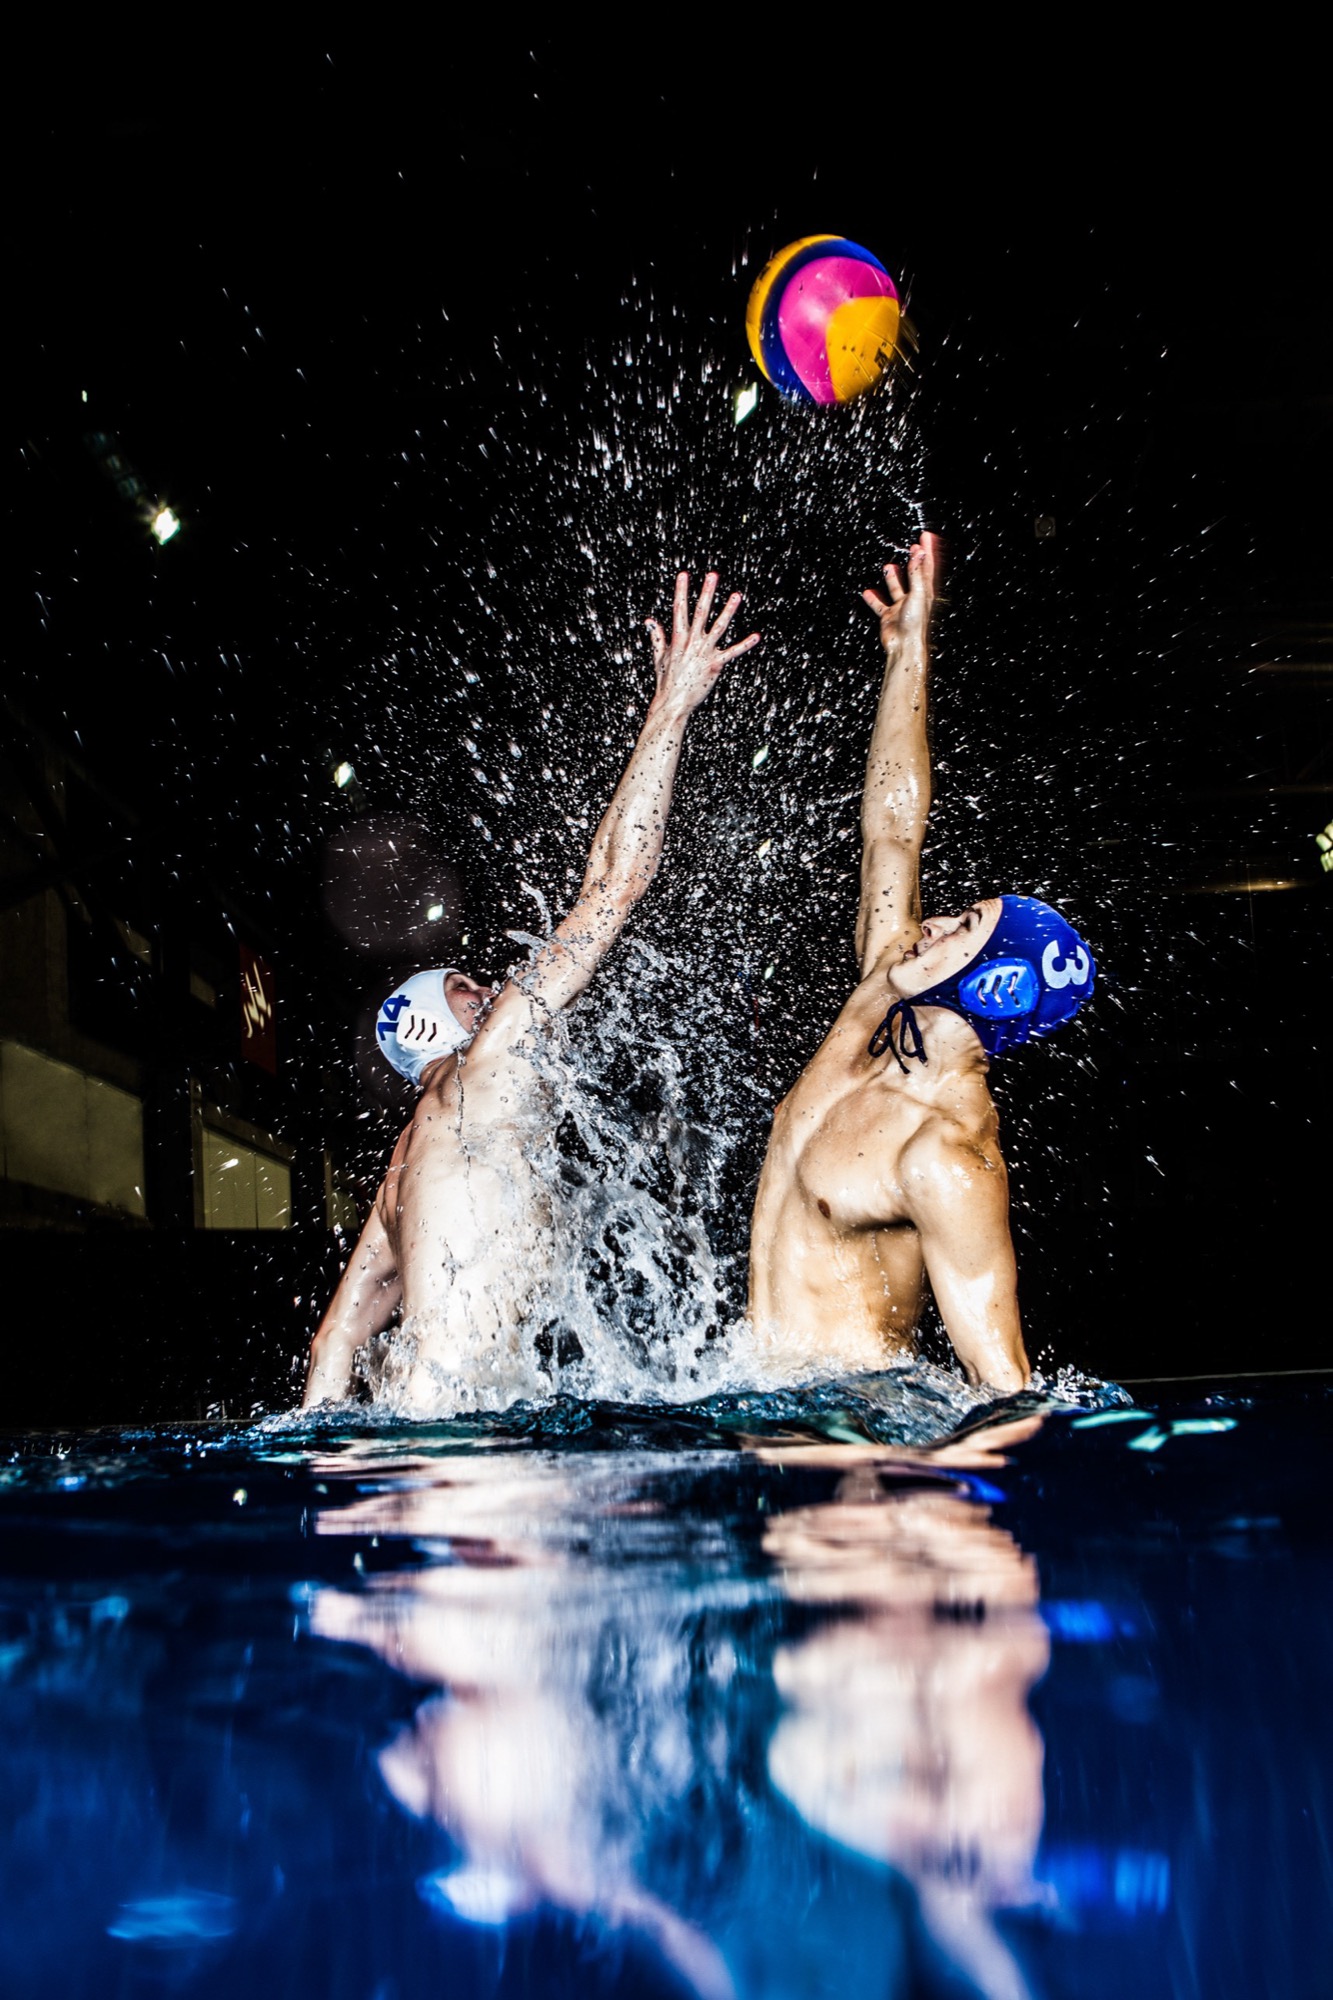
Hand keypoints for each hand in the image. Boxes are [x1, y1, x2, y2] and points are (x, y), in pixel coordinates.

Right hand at [645, 570, 758, 716]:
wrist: (673, 702)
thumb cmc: (666, 681)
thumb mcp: (659, 657)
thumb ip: (657, 637)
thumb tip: (649, 622)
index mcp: (678, 638)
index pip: (679, 609)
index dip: (681, 591)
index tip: (683, 575)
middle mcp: (691, 642)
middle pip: (700, 612)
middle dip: (707, 593)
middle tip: (712, 575)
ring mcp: (704, 653)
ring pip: (718, 627)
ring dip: (728, 610)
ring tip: (736, 595)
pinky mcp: (715, 665)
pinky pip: (732, 653)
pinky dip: (744, 645)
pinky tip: (756, 636)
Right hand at [862, 531, 939, 654]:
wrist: (903, 646)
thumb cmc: (914, 623)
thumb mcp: (917, 594)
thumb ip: (916, 574)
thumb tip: (919, 553)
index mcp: (924, 591)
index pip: (927, 566)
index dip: (927, 551)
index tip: (926, 536)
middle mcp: (914, 598)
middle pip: (914, 574)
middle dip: (913, 561)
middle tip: (911, 546)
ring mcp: (900, 607)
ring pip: (896, 588)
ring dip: (893, 577)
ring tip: (887, 566)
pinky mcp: (888, 616)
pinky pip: (880, 604)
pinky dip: (874, 598)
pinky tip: (867, 592)